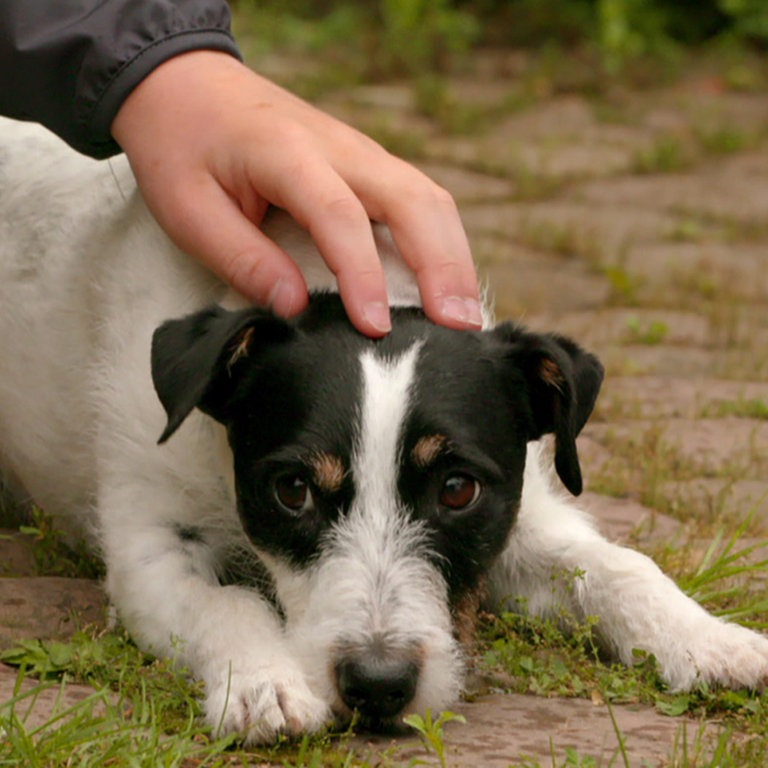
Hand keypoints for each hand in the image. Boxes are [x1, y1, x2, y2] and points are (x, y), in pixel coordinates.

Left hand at [111, 51, 480, 336]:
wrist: (188, 84)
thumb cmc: (182, 147)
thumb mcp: (187, 209)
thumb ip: (241, 258)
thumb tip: (295, 308)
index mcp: (288, 154)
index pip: (340, 216)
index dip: (362, 275)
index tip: (375, 328)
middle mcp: (340, 148)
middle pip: (413, 200)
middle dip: (443, 267)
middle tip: (459, 327)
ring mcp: (361, 153)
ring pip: (429, 199)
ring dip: (454, 257)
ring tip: (466, 315)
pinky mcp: (367, 165)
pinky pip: (420, 200)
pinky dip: (442, 242)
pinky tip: (447, 281)